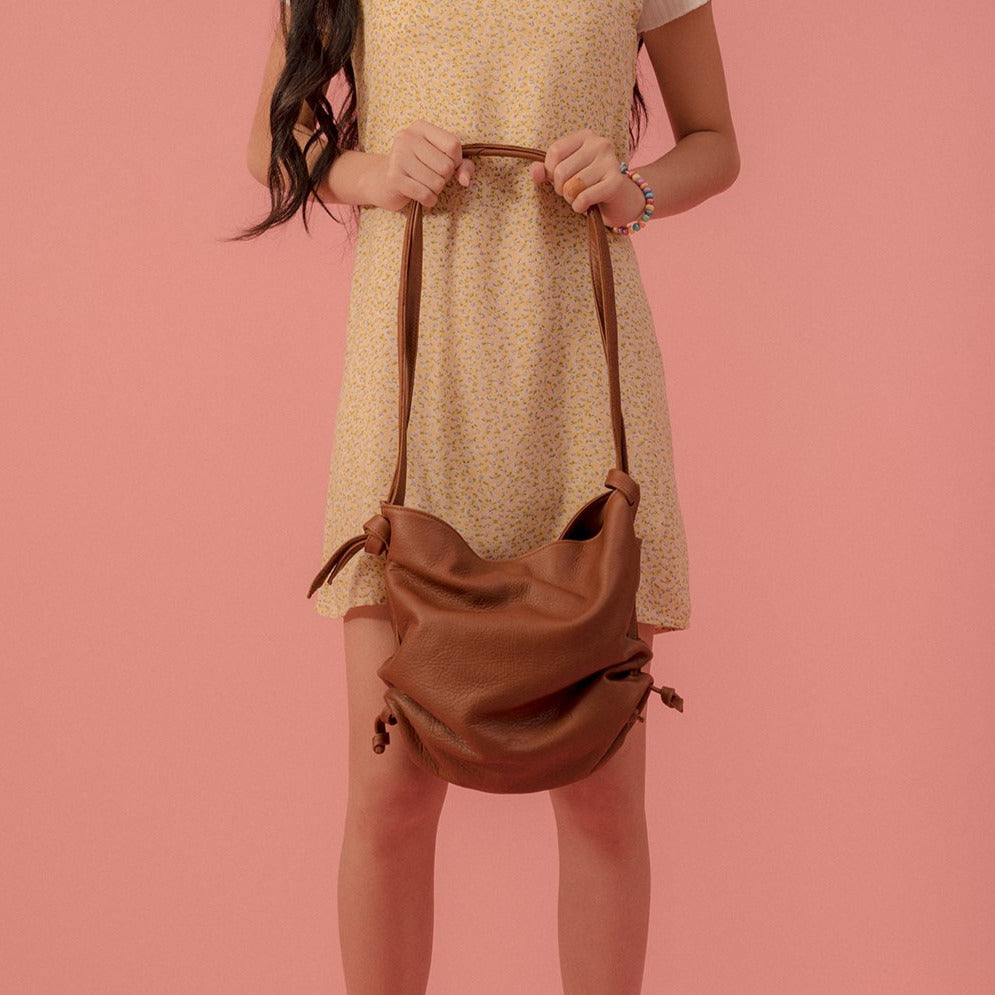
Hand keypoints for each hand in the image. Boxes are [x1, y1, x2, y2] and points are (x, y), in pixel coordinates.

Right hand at [371, 119, 475, 211]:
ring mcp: (398, 157)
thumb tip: (465, 180)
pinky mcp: (394, 178)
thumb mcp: (440, 159)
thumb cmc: (417, 169)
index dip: (456, 161)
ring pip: (437, 183)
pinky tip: (421, 196)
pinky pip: (425, 194)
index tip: (445, 165)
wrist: (381, 181)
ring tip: (424, 185)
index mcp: (420, 127)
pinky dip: (429, 200)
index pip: (453, 145)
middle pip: (446, 166)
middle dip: (444, 178)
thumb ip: (462, 165)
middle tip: (431, 177)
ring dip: (436, 190)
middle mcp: (407, 137)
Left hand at [528, 128, 645, 228]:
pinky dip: (580, 206)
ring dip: (571, 199)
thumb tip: (535, 172)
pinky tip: (586, 206)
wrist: (621, 200)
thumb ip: (546, 171)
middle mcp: (600, 144)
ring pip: (572, 186)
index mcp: (585, 136)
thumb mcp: (565, 174)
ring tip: (581, 197)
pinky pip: (584, 197)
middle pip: (561, 171)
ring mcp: (610, 161)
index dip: (550, 172)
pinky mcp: (616, 181)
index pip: (554, 152)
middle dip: (561, 189)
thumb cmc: (589, 184)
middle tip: (572, 191)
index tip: (560, 179)